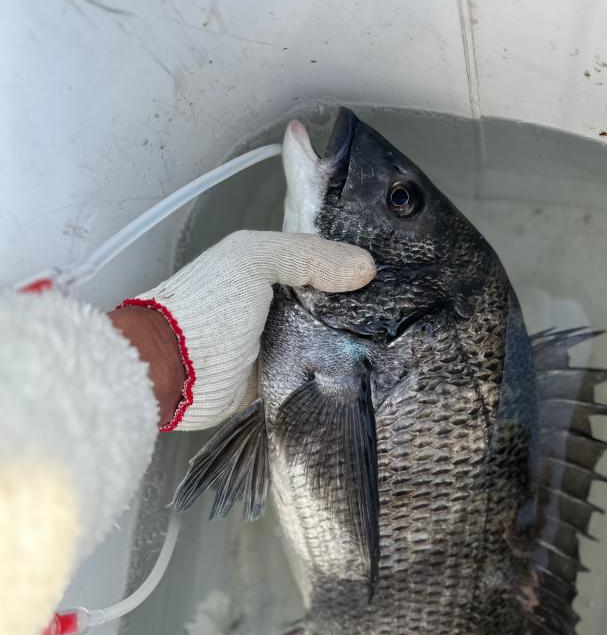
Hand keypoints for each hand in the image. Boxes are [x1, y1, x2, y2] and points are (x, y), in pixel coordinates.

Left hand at [118, 230, 375, 430]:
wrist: (175, 372)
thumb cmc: (209, 307)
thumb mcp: (254, 259)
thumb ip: (307, 255)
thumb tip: (365, 268)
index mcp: (265, 265)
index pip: (320, 257)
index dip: (352, 260)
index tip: (394, 266)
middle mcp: (275, 301)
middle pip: (329, 298)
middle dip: (361, 301)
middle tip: (403, 306)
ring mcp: (279, 341)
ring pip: (328, 335)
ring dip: (354, 338)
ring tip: (398, 337)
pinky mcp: (281, 378)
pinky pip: (317, 370)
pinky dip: (338, 369)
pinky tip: (372, 367)